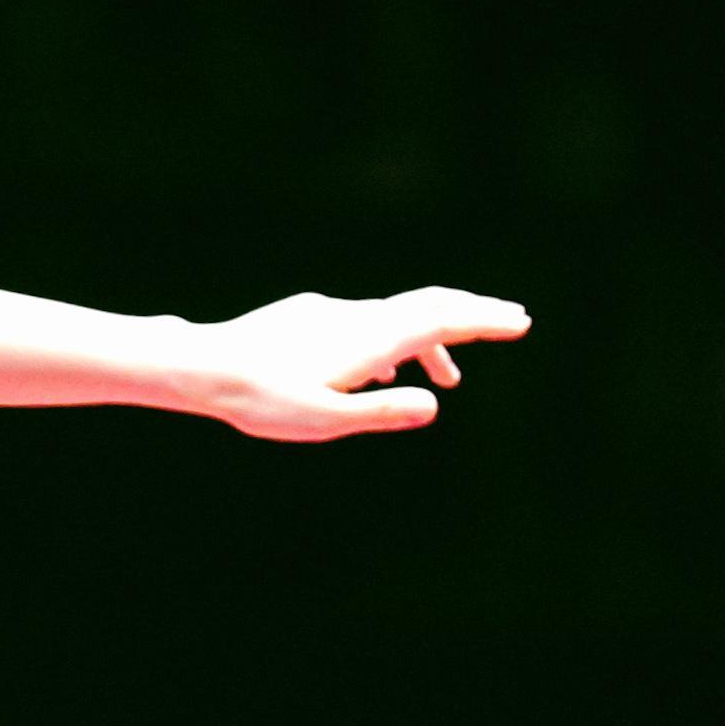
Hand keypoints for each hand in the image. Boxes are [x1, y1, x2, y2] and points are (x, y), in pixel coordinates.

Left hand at [183, 288, 531, 441]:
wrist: (204, 366)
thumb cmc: (261, 401)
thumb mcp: (323, 419)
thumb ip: (381, 411)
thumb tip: (434, 404)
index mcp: (368, 340)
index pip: (439, 319)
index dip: (484, 319)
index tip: (520, 320)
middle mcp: (355, 318)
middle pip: (425, 306)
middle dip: (471, 315)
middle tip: (511, 320)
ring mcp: (331, 314)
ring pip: (394, 318)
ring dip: (429, 342)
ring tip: (447, 378)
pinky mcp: (309, 318)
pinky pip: (366, 324)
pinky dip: (393, 342)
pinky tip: (382, 373)